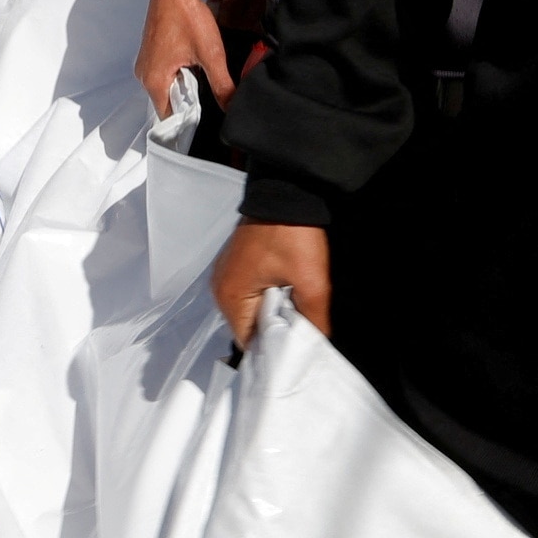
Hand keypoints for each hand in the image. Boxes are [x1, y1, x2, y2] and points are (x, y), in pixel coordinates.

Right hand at [137, 0, 231, 114]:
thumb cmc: (188, 19)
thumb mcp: (211, 54)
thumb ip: (222, 85)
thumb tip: (231, 108)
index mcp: (154, 81)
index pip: (169, 117)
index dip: (188, 120)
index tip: (207, 117)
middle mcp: (144, 76)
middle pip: (167, 103)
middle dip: (188, 103)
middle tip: (210, 96)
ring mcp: (145, 63)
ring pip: (166, 87)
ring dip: (184, 87)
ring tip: (204, 79)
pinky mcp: (150, 53)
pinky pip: (164, 74)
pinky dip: (178, 75)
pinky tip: (193, 65)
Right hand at [212, 221, 331, 348]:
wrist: (286, 191)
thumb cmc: (293, 236)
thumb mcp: (312, 281)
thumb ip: (314, 319)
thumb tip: (316, 342)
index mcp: (231, 296)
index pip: (247, 341)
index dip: (272, 346)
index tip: (295, 343)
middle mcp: (220, 288)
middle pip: (247, 326)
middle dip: (273, 328)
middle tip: (299, 321)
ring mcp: (225, 273)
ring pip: (249, 309)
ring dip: (270, 310)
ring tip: (294, 302)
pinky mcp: (234, 263)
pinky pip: (248, 292)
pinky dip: (265, 295)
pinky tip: (284, 288)